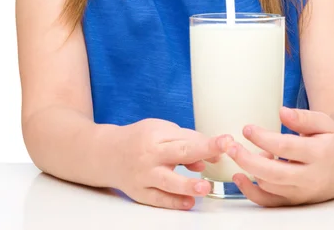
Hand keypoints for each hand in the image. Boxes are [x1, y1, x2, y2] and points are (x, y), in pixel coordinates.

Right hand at [112, 118, 232, 209]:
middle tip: (223, 151)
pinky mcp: (139, 193)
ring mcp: (143, 175)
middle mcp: (149, 155)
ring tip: (204, 187)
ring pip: (167, 182)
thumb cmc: (139, 139)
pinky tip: (189, 202)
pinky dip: (174, 202)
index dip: (208, 141)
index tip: (227, 140)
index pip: (187, 138)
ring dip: (187, 185)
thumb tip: (209, 158)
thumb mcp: (160, 130)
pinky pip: (158, 199)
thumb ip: (185, 141)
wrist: (107, 154)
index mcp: (156, 135)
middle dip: (203, 151)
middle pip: (179, 153)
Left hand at [222, 106, 333, 205]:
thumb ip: (303, 117)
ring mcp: (301, 192)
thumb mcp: (324, 122)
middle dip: (247, 159)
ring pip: (269, 187)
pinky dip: (251, 192)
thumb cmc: (332, 141)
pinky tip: (238, 176)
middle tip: (230, 145)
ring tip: (239, 151)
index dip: (263, 138)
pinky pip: (269, 203)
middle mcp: (310, 178)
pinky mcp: (294, 201)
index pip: (286, 147)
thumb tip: (282, 112)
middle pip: (274, 173)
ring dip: (249, 169)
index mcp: (319, 154)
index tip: (247, 129)